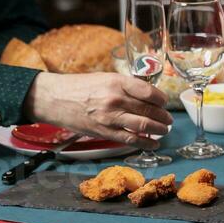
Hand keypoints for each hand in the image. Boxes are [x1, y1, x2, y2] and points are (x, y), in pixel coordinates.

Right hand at [23, 72, 172, 143]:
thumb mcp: (105, 78)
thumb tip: (147, 96)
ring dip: (159, 129)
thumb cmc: (80, 86)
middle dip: (163, 116)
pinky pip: (130, 140)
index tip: (165, 102)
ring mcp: (110, 117)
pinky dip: (145, 143)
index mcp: (118, 82)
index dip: (162, 99)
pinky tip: (153, 144)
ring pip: (144, 126)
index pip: (149, 92)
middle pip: (149, 110)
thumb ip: (125, 86)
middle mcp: (116, 99)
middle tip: (169, 119)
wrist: (54, 99)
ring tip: (165, 130)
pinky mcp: (104, 132)